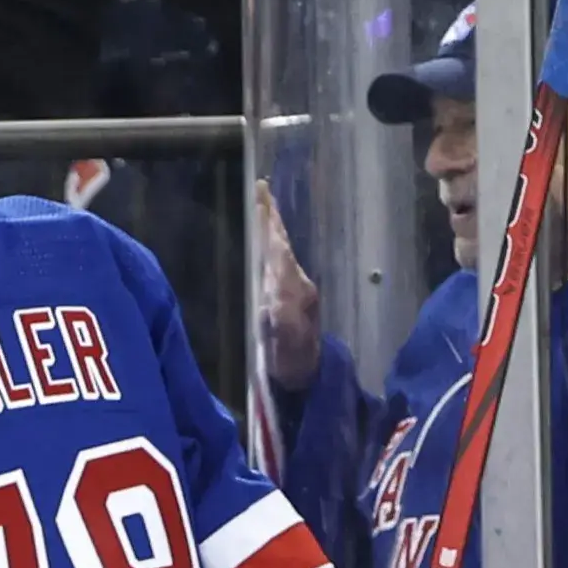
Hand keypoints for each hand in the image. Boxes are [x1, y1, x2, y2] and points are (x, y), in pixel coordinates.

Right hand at [256, 181, 325, 389]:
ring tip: (263, 206)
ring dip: (272, 227)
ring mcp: (294, 290)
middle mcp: (297, 284)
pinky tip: (266, 240)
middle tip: (262, 189)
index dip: (268, 227)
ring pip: (281, 251)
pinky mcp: (289, 297)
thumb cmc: (292, 363)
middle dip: (271, 217)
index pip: (279, 252)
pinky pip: (279, 262)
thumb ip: (282, 318)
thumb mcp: (287, 343)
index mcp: (294, 291)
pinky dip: (271, 244)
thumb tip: (272, 294)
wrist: (307, 378)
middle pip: (282, 245)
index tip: (260, 201)